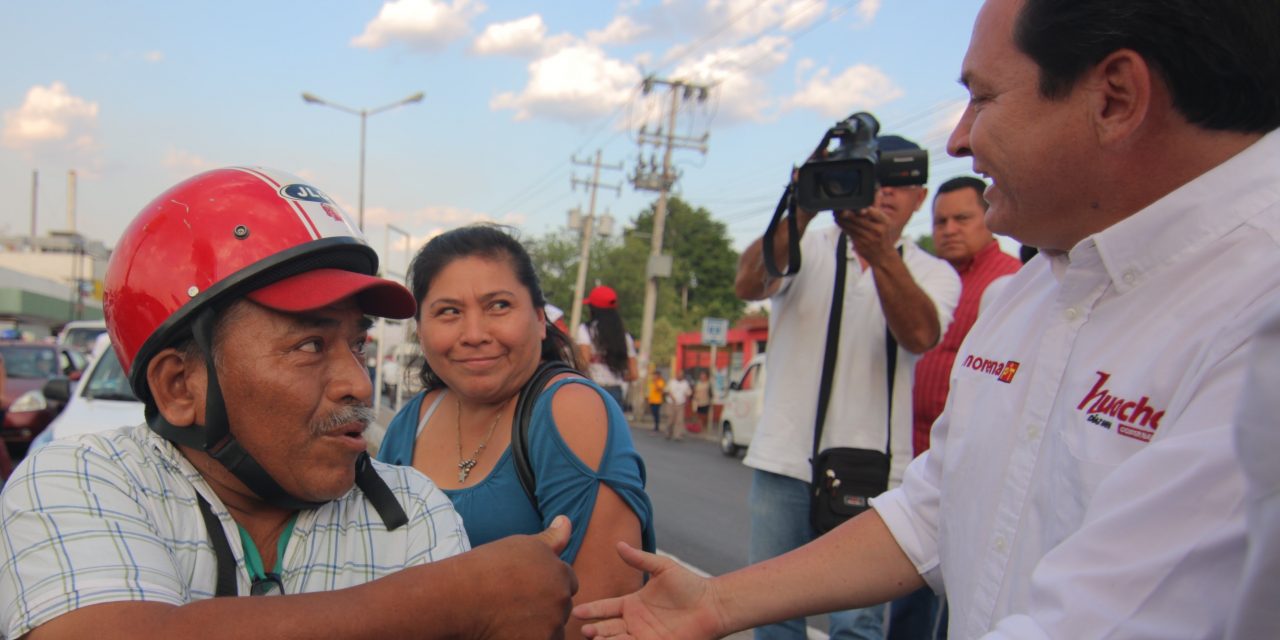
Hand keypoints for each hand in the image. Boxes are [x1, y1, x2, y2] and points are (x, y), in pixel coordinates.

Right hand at [467, 516, 578, 638]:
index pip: (569, 582)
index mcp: (560, 572)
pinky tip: (508, 631)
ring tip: (510, 618)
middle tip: (513, 603)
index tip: (524, 587)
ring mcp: (552, 624)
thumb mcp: (522, 546)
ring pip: (554, 629)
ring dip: (541, 627)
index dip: (547, 585)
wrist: (459, 597)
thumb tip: (566, 520)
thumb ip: (551, 539)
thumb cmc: (486, 568)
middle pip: (562, 607)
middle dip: (546, 606)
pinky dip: (529, 639)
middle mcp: (561, 598)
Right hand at [574, 542, 724, 639]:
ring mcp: (644, 636)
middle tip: (585, 629)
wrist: (712, 604)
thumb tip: (619, 544)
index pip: (606, 608)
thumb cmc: (689, 584)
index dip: (592, 610)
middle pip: (607, 628)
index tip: (577, 610)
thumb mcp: (662, 568)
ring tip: (593, 638)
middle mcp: (635, 622)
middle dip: (595, 630)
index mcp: (633, 603)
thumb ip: (640, 559)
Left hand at [835, 206, 896, 266]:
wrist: (883, 255)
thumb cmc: (883, 235)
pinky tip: (838, 221)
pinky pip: (849, 232)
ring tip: (835, 213)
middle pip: (859, 219)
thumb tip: (877, 190)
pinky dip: (843, 226)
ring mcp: (869, 238)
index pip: (872, 212)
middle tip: (838, 208)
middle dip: (847, 213)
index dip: (862, 209)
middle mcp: (877, 230)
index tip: (853, 205)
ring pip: (852, 226)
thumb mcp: (885, 221)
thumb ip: (878, 206)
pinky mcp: (860, 244)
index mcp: (885, 222)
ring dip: (842, 219)